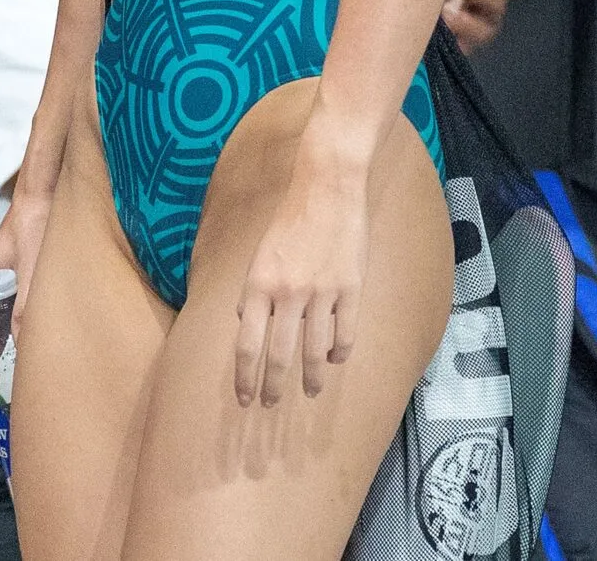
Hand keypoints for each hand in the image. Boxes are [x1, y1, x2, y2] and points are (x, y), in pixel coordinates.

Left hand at [234, 138, 370, 403]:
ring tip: (308, 391)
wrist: (327, 190)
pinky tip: (333, 360)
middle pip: (279, 355)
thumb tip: (246, 324)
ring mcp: (322, 293)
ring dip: (310, 378)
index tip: (245, 398)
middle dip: (273, 387)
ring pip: (315, 352)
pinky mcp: (350, 289)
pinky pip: (345, 334)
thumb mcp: (259, 255)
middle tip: (270, 405)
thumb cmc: (290, 222)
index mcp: (259, 285)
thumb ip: (253, 292)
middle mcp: (287, 293)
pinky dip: (338, 353)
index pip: (247, 344)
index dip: (245, 377)